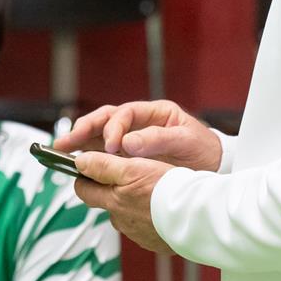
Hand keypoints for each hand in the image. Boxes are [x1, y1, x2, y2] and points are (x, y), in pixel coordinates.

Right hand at [54, 100, 221, 171]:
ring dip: (80, 141)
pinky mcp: (130, 157)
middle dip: (84, 129)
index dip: (113, 128)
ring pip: (99, 134)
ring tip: (62, 151)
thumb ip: (158, 139)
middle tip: (67, 142)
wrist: (218, 167)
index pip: (125, 114)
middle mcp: (140, 123)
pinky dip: (89, 157)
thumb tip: (128, 143)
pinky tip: (78, 166)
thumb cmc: (205, 150)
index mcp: (154, 113)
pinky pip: (105, 153)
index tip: (111, 146)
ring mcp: (133, 139)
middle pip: (105, 119)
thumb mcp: (186, 140)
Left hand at [73, 152, 174, 253]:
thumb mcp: (132, 169)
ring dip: (134, 201)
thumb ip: (103, 165)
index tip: (91, 165)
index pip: (83, 190)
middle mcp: (122, 221)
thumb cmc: (167, 190)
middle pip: (106, 201)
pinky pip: (145, 224)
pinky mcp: (155, 240)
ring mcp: (138, 233)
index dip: (85, 176)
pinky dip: (150, 214)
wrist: (196, 216)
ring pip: (126, 213)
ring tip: (152, 188)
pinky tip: (163, 204)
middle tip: (129, 172)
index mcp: (113, 202)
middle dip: (112, 188)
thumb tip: (80, 162)